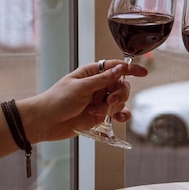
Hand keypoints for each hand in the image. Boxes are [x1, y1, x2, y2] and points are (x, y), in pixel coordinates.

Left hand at [21, 60, 147, 142]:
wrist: (45, 122)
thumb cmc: (57, 100)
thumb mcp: (80, 87)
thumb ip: (102, 79)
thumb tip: (120, 69)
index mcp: (91, 73)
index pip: (115, 67)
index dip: (130, 68)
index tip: (143, 72)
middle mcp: (97, 86)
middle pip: (121, 85)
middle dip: (120, 93)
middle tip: (110, 100)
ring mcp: (99, 100)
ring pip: (120, 100)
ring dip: (113, 106)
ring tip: (98, 111)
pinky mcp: (99, 115)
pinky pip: (117, 113)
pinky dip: (120, 115)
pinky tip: (119, 118)